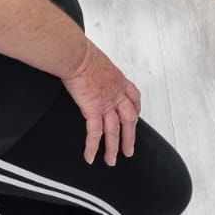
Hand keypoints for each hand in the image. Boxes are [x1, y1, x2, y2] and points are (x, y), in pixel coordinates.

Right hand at [61, 39, 141, 165]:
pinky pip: (95, 133)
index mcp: (119, 80)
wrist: (77, 55)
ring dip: (113, 148)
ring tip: (111, 161)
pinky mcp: (93, 109)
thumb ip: (100, 70)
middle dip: (129, 137)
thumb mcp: (99, 61)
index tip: (135, 119)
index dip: (136, 111)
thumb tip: (92, 70)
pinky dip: (92, 147)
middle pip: (129, 119)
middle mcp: (117, 94)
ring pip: (114, 131)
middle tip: (129, 151)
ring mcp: (106, 103)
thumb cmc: (84, 53)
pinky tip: (90, 157)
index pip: (134, 98)